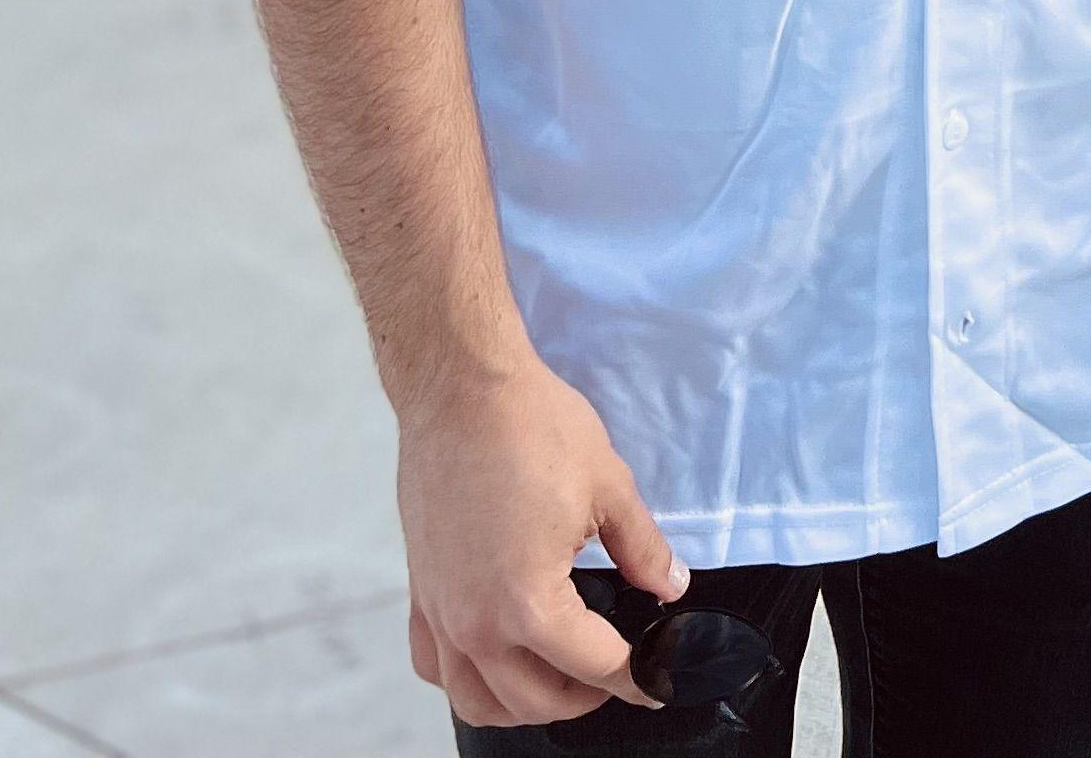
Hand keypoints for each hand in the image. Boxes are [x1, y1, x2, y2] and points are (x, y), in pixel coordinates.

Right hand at [396, 355, 686, 729]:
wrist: (460, 387)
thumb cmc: (528, 425)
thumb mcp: (608, 485)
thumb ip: (643, 548)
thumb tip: (669, 584)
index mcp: (529, 603)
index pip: (594, 666)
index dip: (637, 677)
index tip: (655, 681)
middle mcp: (477, 623)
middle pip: (535, 700)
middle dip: (584, 697)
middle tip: (614, 674)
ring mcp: (442, 613)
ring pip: (478, 700)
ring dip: (523, 703)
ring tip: (559, 677)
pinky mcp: (421, 593)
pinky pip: (435, 667)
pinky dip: (467, 679)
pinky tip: (495, 657)